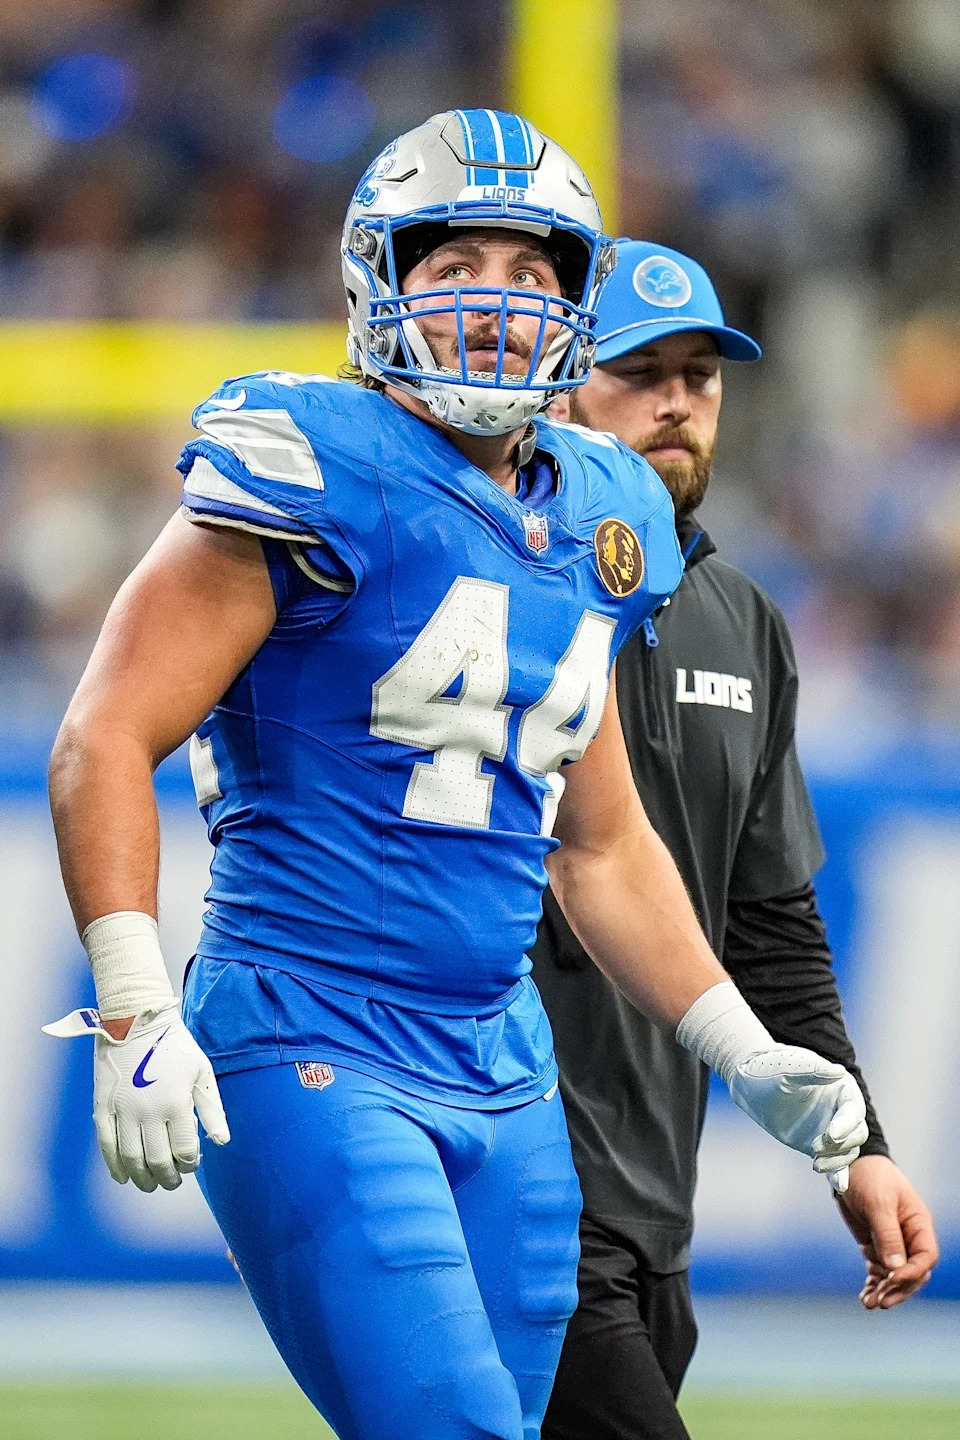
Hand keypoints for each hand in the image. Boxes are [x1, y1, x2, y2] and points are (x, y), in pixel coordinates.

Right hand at [43, 1004, 228, 1191]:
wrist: (137, 1021)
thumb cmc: (175, 1046)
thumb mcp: (201, 1072)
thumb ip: (212, 1110)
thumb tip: (221, 1141)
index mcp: (176, 1103)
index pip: (185, 1151)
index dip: (189, 1164)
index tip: (191, 1164)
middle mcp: (148, 1112)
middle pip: (157, 1161)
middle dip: (167, 1178)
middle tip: (171, 1183)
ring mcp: (122, 1112)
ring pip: (131, 1159)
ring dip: (142, 1178)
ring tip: (150, 1184)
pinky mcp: (102, 1108)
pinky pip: (106, 1146)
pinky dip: (114, 1166)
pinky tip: (123, 1177)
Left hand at [729, 1047, 867, 1179]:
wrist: (750, 1083)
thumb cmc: (771, 1069)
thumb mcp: (790, 1068)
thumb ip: (813, 1072)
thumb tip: (838, 1071)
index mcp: (841, 1087)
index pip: (854, 1110)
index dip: (846, 1124)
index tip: (830, 1134)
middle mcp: (840, 1109)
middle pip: (857, 1134)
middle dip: (841, 1145)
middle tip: (814, 1146)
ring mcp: (830, 1128)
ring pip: (848, 1151)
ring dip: (837, 1161)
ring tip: (815, 1163)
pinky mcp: (818, 1145)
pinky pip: (834, 1162)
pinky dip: (838, 1174)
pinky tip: (839, 1186)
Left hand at [834, 1154, 937, 1308]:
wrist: (848, 1164)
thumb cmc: (869, 1176)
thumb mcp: (878, 1203)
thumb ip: (887, 1234)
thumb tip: (895, 1267)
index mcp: (918, 1224)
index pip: (925, 1257)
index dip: (912, 1273)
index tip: (892, 1279)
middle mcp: (909, 1237)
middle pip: (913, 1273)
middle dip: (898, 1289)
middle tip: (881, 1301)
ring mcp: (892, 1244)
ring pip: (895, 1277)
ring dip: (884, 1291)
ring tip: (869, 1303)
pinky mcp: (875, 1247)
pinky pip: (878, 1272)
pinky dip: (873, 1285)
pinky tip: (864, 1297)